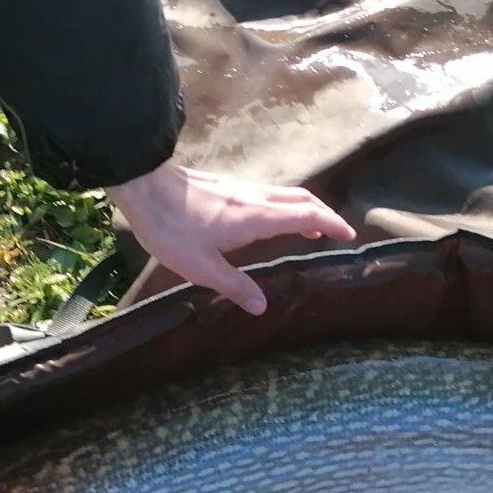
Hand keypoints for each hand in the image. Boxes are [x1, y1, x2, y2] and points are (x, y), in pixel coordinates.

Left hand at [107, 161, 355, 314]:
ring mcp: (242, 188)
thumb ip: (234, 286)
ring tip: (308, 230)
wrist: (145, 187)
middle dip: (324, 214)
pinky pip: (269, 194)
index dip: (332, 223)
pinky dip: (284, 206)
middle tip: (334, 233)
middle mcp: (256, 198)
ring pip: (286, 194)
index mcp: (258, 217)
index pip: (308, 215)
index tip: (348, 234)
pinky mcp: (228, 186)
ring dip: (303, 209)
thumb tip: (261, 306)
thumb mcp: (201, 267)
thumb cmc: (172, 227)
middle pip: (303, 200)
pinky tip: (270, 220)